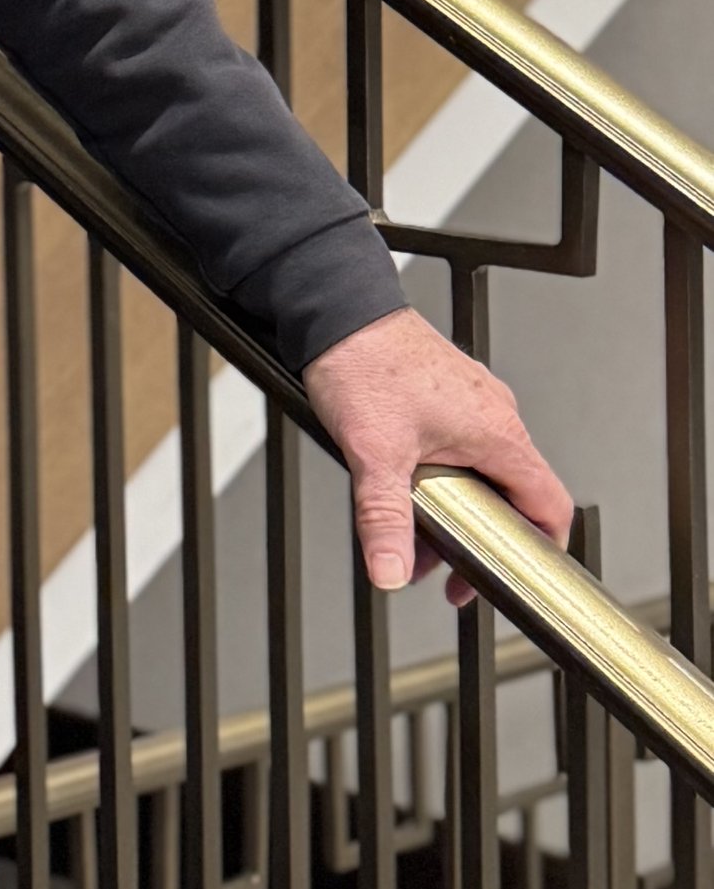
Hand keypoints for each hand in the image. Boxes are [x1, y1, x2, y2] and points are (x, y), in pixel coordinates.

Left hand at [304, 304, 572, 604]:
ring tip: (411, 536)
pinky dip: (441, 478)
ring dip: (453, 510)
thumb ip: (384, 519)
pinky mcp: (448, 394)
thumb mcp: (374, 453)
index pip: (550, 506)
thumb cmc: (363, 362)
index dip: (541, 551)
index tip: (516, 578)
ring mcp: (473, 403)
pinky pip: (460, 449)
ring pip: (480, 475)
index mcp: (499, 433)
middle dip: (480, 539)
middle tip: (446, 569)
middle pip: (512, 497)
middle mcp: (496, 416)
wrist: (337, 310)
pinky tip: (403, 490)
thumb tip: (391, 570)